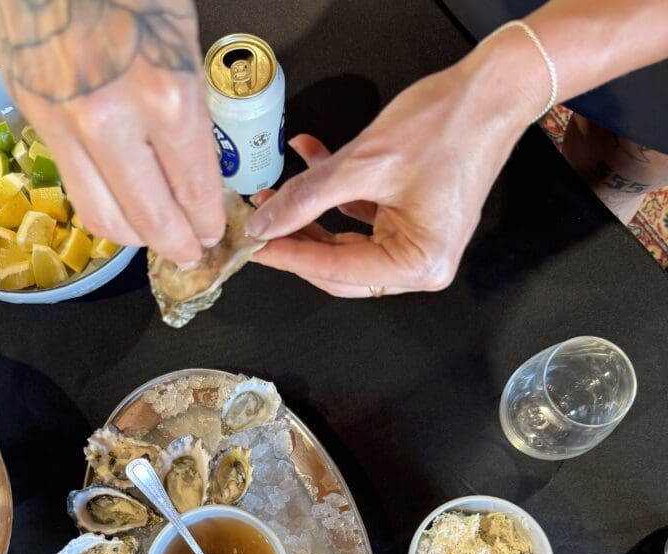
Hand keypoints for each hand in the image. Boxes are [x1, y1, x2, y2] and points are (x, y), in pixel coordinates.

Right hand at [0, 0, 224, 262]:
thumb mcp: (180, 35)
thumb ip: (190, 106)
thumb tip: (197, 164)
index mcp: (165, 95)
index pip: (194, 191)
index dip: (208, 223)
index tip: (216, 233)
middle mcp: (112, 123)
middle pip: (150, 221)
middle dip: (179, 245)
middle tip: (193, 252)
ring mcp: (66, 126)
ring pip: (105, 219)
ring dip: (137, 238)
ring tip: (157, 236)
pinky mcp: (35, 121)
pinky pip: (77, 189)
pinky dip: (105, 207)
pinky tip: (123, 204)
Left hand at [247, 45, 544, 296]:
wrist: (493, 88)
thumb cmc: (452, 124)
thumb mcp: (365, 163)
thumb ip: (308, 198)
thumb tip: (268, 223)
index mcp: (419, 264)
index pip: (337, 271)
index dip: (291, 256)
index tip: (255, 245)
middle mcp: (422, 263)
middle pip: (340, 267)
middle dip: (298, 239)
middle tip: (259, 224)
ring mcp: (417, 242)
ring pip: (345, 243)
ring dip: (310, 215)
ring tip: (275, 194)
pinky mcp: (411, 220)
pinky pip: (361, 218)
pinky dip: (334, 195)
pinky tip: (309, 164)